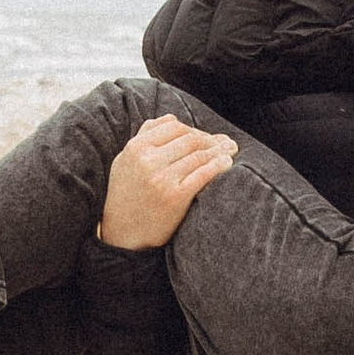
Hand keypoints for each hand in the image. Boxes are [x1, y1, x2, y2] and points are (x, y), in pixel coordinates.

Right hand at [98, 115, 237, 248]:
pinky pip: (203, 174)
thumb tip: (171, 118)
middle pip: (189, 139)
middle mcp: (148, 160)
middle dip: (210, 140)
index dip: (194, 130)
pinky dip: (219, 166)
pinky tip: (227, 164)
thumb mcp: (125, 162)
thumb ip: (144, 137)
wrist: (123, 235)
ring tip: (230, 151)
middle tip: (225, 143)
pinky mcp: (175, 196)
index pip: (173, 126)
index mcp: (135, 148)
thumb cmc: (126, 197)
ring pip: (199, 155)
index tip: (206, 137)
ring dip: (219, 151)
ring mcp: (162, 178)